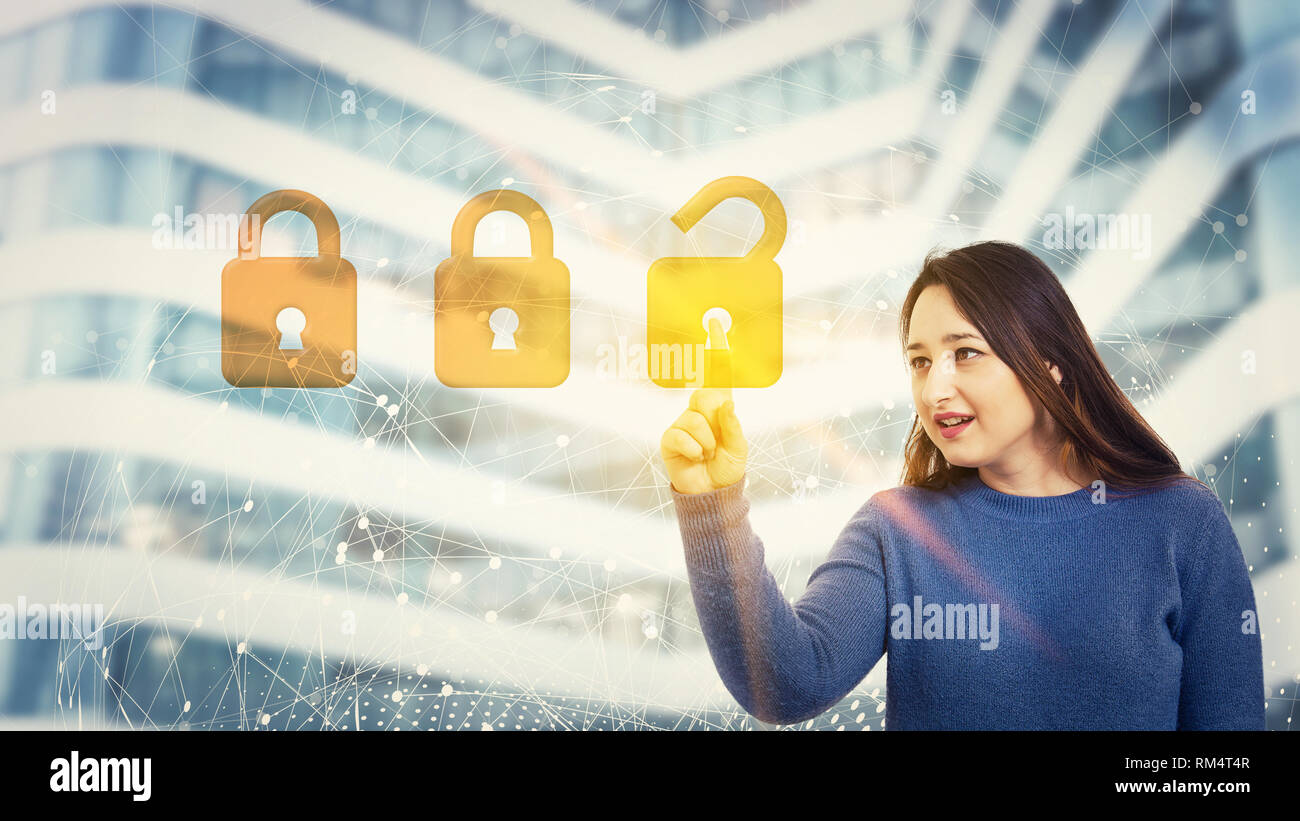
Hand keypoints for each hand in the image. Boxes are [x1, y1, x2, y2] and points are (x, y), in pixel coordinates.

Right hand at [659, 319, 748, 493]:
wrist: (711, 494)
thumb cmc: (727, 468)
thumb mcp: (739, 448)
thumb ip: (733, 426)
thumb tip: (725, 403)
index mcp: (719, 407)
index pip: (717, 374)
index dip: (716, 349)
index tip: (714, 324)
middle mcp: (699, 410)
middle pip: (705, 397)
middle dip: (715, 421)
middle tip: (717, 443)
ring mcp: (682, 422)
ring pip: (695, 420)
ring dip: (708, 443)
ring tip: (708, 455)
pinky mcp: (669, 438)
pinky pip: (681, 435)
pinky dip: (694, 451)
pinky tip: (696, 459)